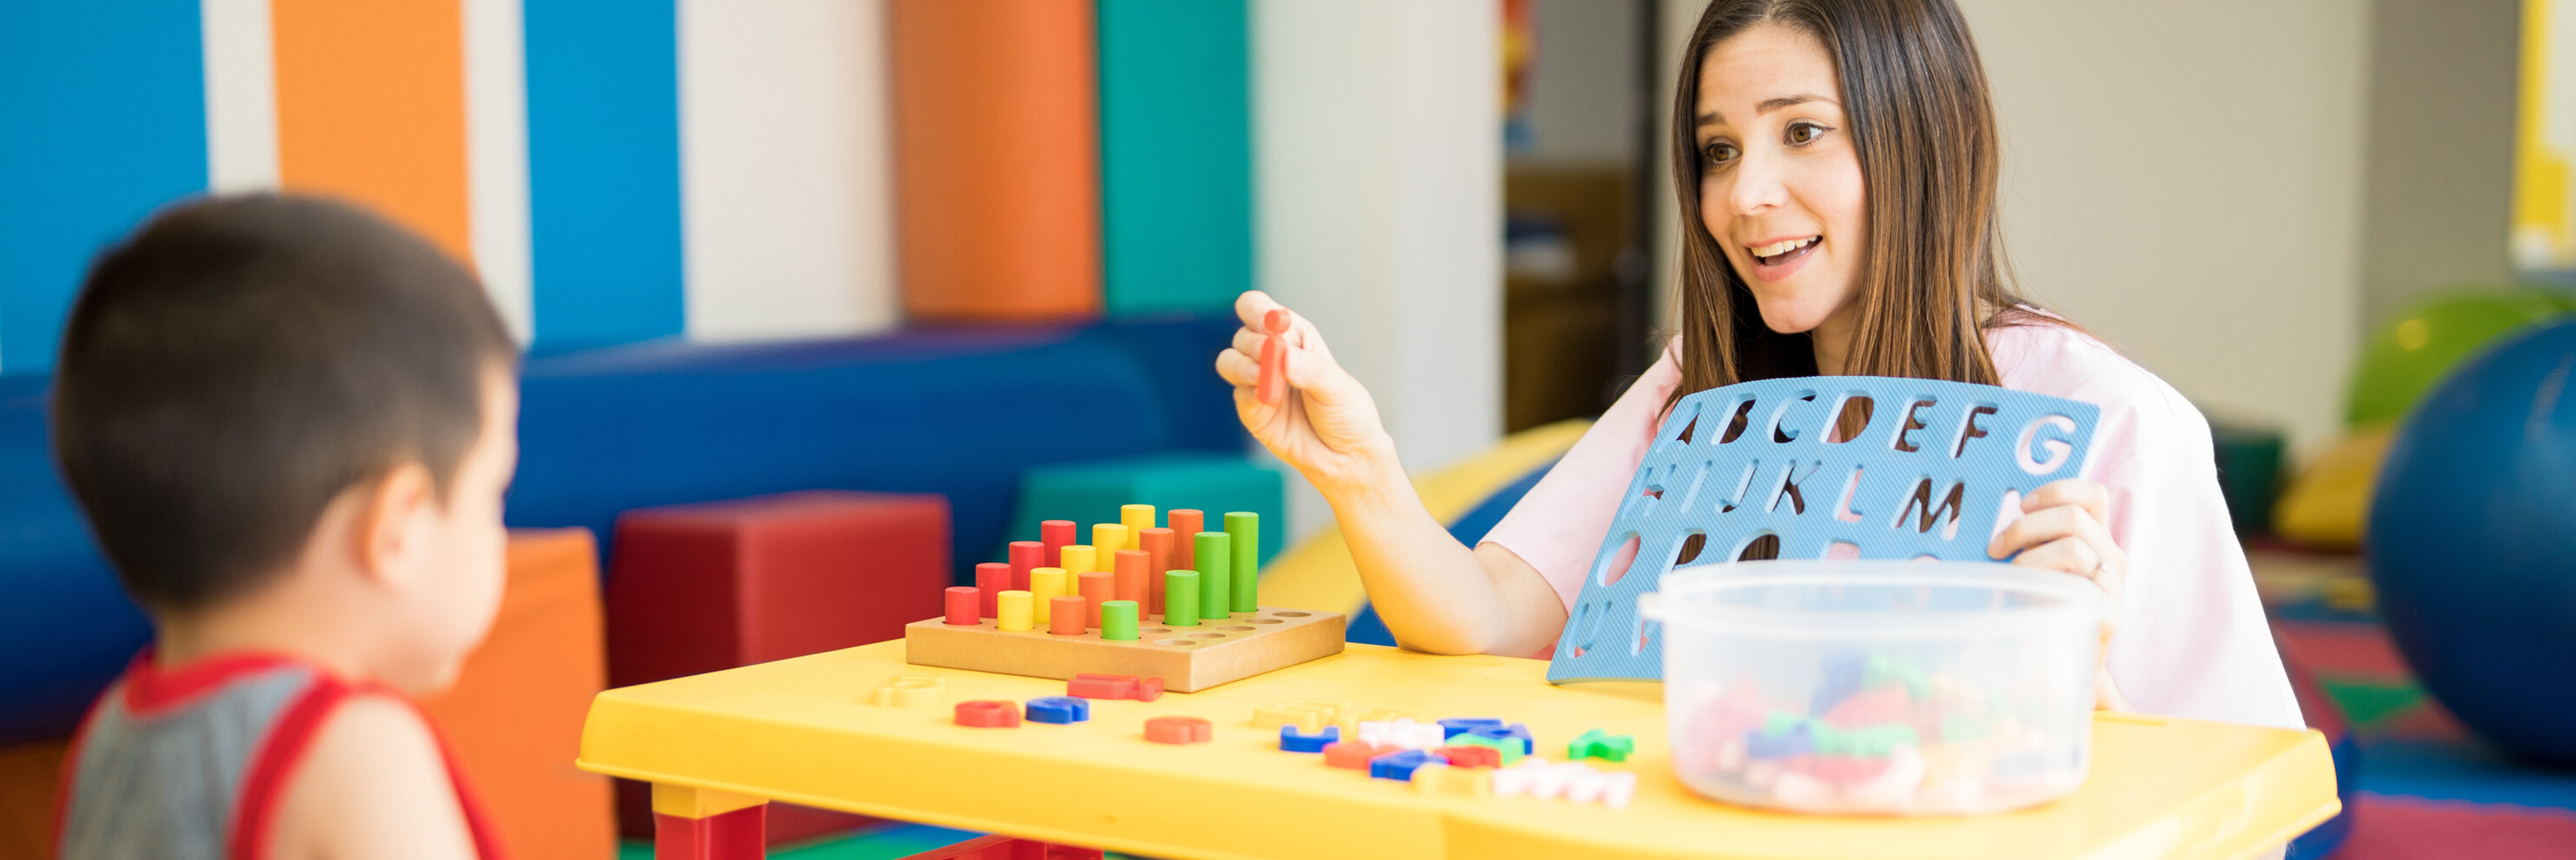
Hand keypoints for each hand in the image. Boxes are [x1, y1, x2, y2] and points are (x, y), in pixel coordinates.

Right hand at [1213, 291, 1398, 492]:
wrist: (1347, 458)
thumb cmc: (1348, 415)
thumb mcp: (1337, 388)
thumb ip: (1310, 370)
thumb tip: (1282, 356)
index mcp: (1294, 337)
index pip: (1260, 309)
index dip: (1257, 310)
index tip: (1268, 323)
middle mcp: (1272, 355)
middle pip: (1242, 334)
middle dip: (1254, 344)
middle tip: (1272, 356)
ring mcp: (1259, 383)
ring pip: (1228, 361)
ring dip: (1242, 366)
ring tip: (1264, 379)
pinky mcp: (1251, 410)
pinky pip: (1237, 394)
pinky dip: (1248, 394)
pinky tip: (1268, 401)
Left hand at [1988, 478, 2131, 710]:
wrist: (2061, 662)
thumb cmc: (2040, 607)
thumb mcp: (2038, 565)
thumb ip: (2031, 540)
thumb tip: (1991, 528)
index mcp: (2098, 537)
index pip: (2093, 495)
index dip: (2057, 491)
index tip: (2022, 504)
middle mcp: (2111, 556)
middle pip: (2075, 516)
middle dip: (2026, 526)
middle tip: (1997, 547)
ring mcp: (2113, 584)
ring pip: (2075, 546)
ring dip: (2031, 556)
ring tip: (2012, 573)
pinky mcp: (2108, 612)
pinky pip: (2079, 585)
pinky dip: (2042, 582)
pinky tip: (2026, 594)